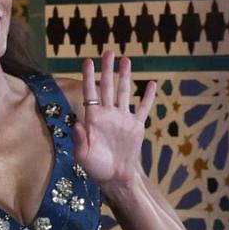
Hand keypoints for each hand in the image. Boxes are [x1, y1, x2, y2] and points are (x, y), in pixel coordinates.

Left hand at [75, 52, 155, 193]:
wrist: (115, 177)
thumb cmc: (96, 168)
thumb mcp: (83, 156)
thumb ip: (80, 140)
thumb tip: (77, 124)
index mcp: (94, 119)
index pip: (90, 93)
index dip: (89, 77)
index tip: (87, 61)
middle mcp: (108, 115)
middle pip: (107, 87)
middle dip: (108, 69)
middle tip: (108, 52)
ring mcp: (123, 119)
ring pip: (124, 93)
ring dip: (125, 76)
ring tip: (126, 60)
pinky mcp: (136, 126)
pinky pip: (143, 109)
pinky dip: (147, 97)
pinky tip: (151, 84)